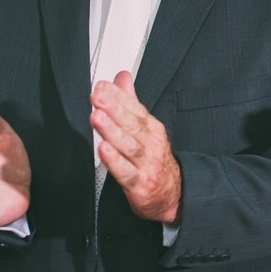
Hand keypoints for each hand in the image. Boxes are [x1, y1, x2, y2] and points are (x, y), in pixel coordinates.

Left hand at [90, 72, 181, 223]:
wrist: (173, 194)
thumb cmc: (154, 160)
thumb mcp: (146, 128)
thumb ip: (131, 101)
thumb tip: (122, 77)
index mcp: (151, 128)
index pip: (135, 108)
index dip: (118, 96)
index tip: (102, 86)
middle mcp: (151, 144)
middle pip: (132, 123)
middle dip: (114, 108)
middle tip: (98, 96)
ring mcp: (146, 164)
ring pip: (128, 145)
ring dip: (112, 130)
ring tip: (97, 117)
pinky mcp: (140, 184)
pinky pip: (125, 172)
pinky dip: (115, 161)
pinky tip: (103, 150)